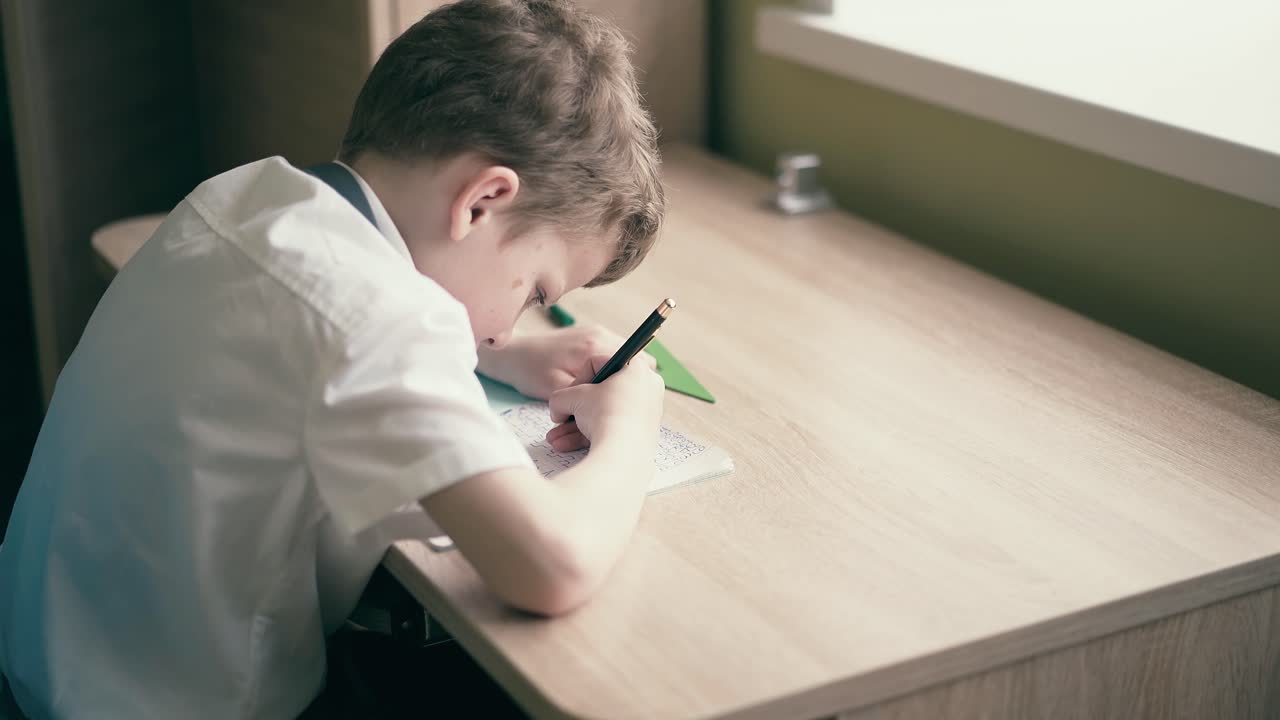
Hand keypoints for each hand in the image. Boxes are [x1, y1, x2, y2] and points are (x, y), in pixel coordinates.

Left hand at [481, 325, 627, 399]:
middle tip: (608, 402)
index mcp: (595, 346)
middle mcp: (601, 334)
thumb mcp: (557, 390)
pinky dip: (608, 373)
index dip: (631, 386)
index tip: (620, 403)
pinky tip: (592, 387)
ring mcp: (597, 333)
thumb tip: (611, 401)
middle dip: (625, 384)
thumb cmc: (530, 372)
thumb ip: (585, 394)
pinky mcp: (592, 337)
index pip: (637, 363)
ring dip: (616, 379)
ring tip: (598, 396)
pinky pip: (612, 357)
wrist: (511, 353)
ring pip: (624, 361)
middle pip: (636, 362)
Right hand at [546, 353, 663, 451]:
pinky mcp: (641, 434)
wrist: (624, 454)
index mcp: (636, 368)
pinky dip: (590, 435)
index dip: (578, 379)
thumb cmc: (605, 415)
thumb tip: (558, 409)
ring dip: (576, 426)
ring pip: (603, 414)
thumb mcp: (574, 398)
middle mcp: (646, 388)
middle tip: (560, 417)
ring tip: (555, 438)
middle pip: (601, 393)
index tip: (570, 393)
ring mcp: (646, 412)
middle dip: (574, 408)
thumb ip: (561, 397)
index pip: (599, 363)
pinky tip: (565, 445)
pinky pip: (611, 428)